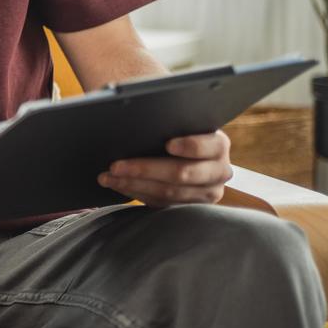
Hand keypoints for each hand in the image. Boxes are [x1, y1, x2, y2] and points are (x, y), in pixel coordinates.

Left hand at [97, 130, 232, 206]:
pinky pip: (161, 203)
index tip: (168, 144)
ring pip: (168, 192)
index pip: (208, 146)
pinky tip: (118, 185)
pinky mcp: (190, 207)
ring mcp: (206, 193)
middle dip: (145, 169)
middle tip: (116, 165)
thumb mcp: (183, 124)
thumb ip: (171, 123)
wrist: (190, 154)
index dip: (189, 145)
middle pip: (182, 173)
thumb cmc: (180, 131)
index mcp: (219, 145)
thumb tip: (140, 120)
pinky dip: (136, 193)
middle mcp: (218, 171)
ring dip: (134, 184)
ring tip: (109, 177)